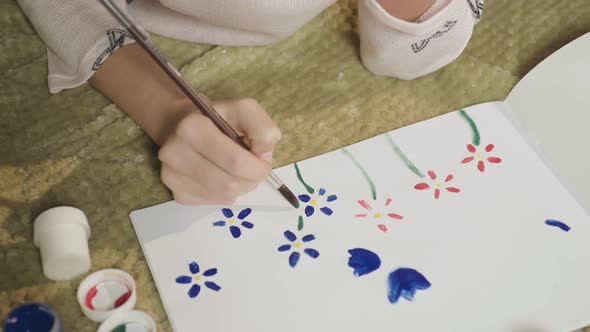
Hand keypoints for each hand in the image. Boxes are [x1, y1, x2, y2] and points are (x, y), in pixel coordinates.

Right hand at [157, 98, 280, 204]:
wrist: (182, 126)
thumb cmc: (217, 118)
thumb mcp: (243, 110)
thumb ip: (261, 127)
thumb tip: (263, 154)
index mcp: (192, 128)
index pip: (235, 161)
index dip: (258, 166)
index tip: (263, 159)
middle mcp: (175, 153)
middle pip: (230, 184)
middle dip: (252, 179)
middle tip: (255, 169)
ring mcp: (173, 176)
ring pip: (224, 197)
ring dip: (241, 187)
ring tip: (239, 171)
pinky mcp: (177, 193)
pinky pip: (214, 202)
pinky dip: (226, 194)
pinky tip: (223, 177)